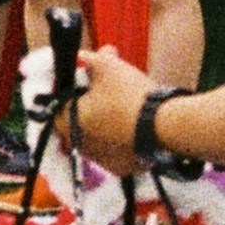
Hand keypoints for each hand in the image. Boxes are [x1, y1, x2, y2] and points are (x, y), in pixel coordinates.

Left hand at [68, 44, 160, 174]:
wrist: (164, 125)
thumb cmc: (129, 94)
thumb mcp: (107, 67)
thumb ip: (89, 59)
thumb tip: (81, 56)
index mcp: (68, 122)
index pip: (61, 105)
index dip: (74, 90)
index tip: (89, 82)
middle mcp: (79, 146)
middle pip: (80, 122)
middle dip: (91, 106)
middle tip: (110, 92)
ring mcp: (100, 160)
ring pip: (97, 138)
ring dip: (105, 124)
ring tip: (125, 109)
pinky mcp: (120, 168)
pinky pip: (116, 151)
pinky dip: (121, 140)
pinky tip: (134, 127)